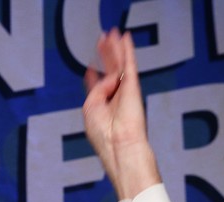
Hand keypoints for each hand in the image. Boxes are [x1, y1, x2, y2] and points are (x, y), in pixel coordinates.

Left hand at [83, 28, 159, 200]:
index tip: (91, 66)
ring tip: (111, 32)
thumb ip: (97, 89)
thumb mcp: (90, 109)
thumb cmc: (104, 135)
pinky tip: (124, 38)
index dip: (94, 75)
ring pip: (118, 64)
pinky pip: (129, 63)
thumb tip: (109, 77)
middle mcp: (114, 98)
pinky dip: (127, 50)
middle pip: (109, 71)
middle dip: (105, 55)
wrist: (121, 146)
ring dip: (114, 48)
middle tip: (102, 38)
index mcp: (102, 108)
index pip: (98, 87)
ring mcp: (125, 91)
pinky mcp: (133, 86)